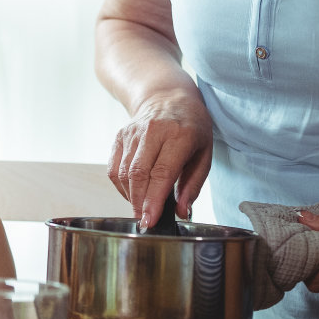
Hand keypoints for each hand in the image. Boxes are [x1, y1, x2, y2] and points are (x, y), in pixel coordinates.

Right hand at [108, 92, 213, 226]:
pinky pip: (114, 168)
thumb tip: (182, 212)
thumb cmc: (191, 127)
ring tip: (142, 208)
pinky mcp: (120, 137)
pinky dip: (122, 186)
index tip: (151, 220)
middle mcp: (153, 131)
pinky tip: (133, 193)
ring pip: (124, 173)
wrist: (168, 97)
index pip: (162, 173)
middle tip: (145, 222)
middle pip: (138, 174)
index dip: (154, 200)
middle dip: (139, 203)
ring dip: (131, 197)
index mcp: (179, 135)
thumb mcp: (204, 154)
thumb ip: (193, 186)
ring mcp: (133, 133)